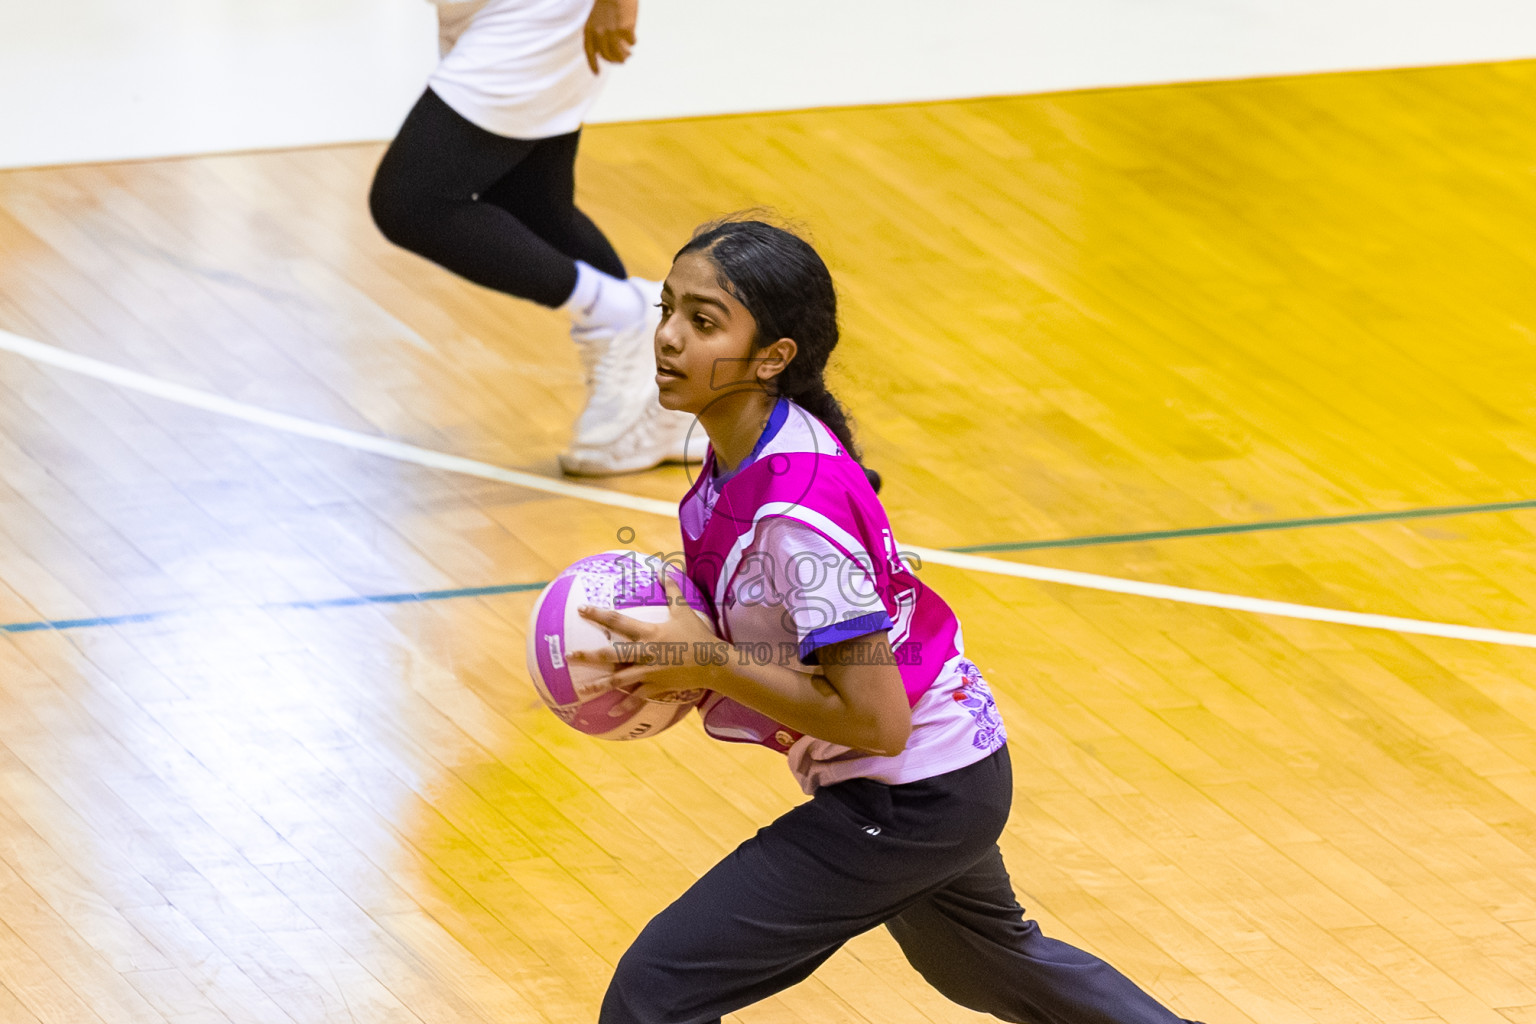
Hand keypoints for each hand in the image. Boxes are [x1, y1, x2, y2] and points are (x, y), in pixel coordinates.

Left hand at [569, 570, 719, 701]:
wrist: (713, 663)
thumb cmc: (698, 635)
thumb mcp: (684, 611)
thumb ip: (672, 590)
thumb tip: (665, 569)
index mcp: (648, 633)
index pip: (618, 622)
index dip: (598, 615)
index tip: (581, 610)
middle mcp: (645, 653)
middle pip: (611, 654)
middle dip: (588, 655)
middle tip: (568, 655)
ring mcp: (649, 672)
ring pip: (619, 680)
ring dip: (600, 686)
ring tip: (582, 691)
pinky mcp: (656, 686)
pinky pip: (637, 698)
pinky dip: (625, 706)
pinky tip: (611, 713)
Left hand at [583, 0, 637, 72]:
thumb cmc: (608, 0)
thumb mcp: (597, 17)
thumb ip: (598, 32)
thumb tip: (611, 49)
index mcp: (590, 29)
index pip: (589, 52)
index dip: (593, 64)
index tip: (596, 74)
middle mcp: (599, 33)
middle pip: (607, 56)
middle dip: (615, 60)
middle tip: (622, 60)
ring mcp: (612, 32)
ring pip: (619, 54)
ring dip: (625, 56)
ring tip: (629, 53)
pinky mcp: (625, 30)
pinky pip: (632, 42)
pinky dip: (633, 42)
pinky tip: (633, 38)